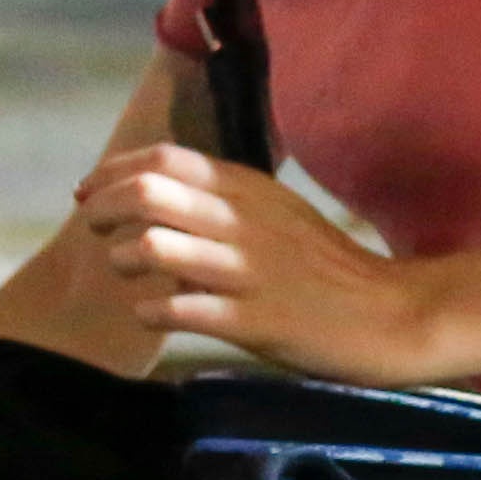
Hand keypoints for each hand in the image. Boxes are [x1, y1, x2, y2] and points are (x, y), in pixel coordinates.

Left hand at [69, 142, 435, 380]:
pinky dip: (152, 311)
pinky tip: (151, 315)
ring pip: (156, 249)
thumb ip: (223, 200)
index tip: (87, 192)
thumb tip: (157, 196)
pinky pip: (182, 310)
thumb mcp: (278, 212)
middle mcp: (244, 222)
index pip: (164, 159)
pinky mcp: (255, 321)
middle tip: (95, 230)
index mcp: (249, 189)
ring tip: (126, 273)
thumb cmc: (327, 267)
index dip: (113, 171)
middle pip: (149, 195)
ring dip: (124, 260)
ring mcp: (248, 272)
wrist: (393, 314)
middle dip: (106, 209)